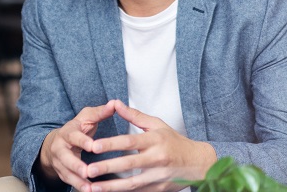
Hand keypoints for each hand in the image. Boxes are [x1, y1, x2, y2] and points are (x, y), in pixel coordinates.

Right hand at [37, 100, 117, 191]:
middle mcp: (60, 148)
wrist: (55, 144)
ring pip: (66, 173)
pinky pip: (69, 182)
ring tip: (90, 188)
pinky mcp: (62, 173)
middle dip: (75, 166)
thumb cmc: (76, 130)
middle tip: (87, 172)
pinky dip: (79, 188)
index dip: (83, 141)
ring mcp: (59, 162)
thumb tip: (115, 104)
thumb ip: (100, 112)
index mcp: (67, 132)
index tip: (93, 146)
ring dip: (78, 182)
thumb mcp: (86, 118)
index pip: (74, 136)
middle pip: (65, 158)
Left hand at [85, 100, 216, 191]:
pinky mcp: (158, 189)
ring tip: (92, 187)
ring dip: (111, 187)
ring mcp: (158, 176)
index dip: (110, 144)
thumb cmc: (175, 142)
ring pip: (132, 183)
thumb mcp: (157, 125)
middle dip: (107, 167)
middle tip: (88, 169)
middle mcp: (157, 158)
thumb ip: (135, 115)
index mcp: (155, 140)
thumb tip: (115, 103)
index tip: (93, 146)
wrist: (198, 163)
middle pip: (128, 164)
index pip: (129, 141)